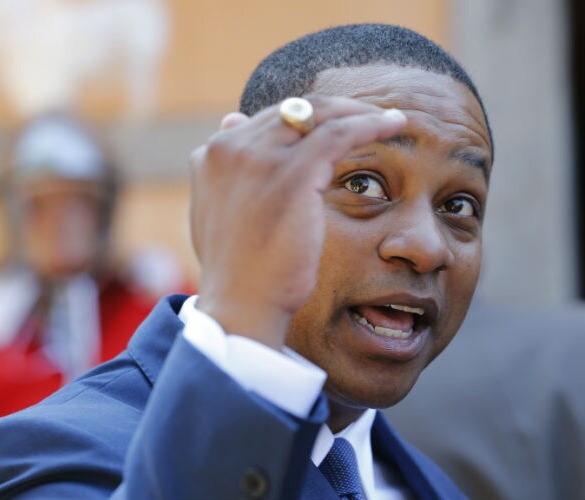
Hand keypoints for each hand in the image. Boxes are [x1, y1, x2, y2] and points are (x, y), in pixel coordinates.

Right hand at [190, 96, 405, 348]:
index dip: (304, 122)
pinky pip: (341, 133)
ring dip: (358, 112)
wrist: (241, 304)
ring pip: (319, 114)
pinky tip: (395, 123)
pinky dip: (371, 123)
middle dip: (334, 111)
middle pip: (293, 112)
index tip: (331, 128)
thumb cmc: (238, 270)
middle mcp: (230, 146)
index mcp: (211, 154)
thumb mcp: (217, 212)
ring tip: (386, 117)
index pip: (267, 122)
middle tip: (365, 116)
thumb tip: (230, 121)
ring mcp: (260, 157)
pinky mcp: (294, 173)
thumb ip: (226, 170)